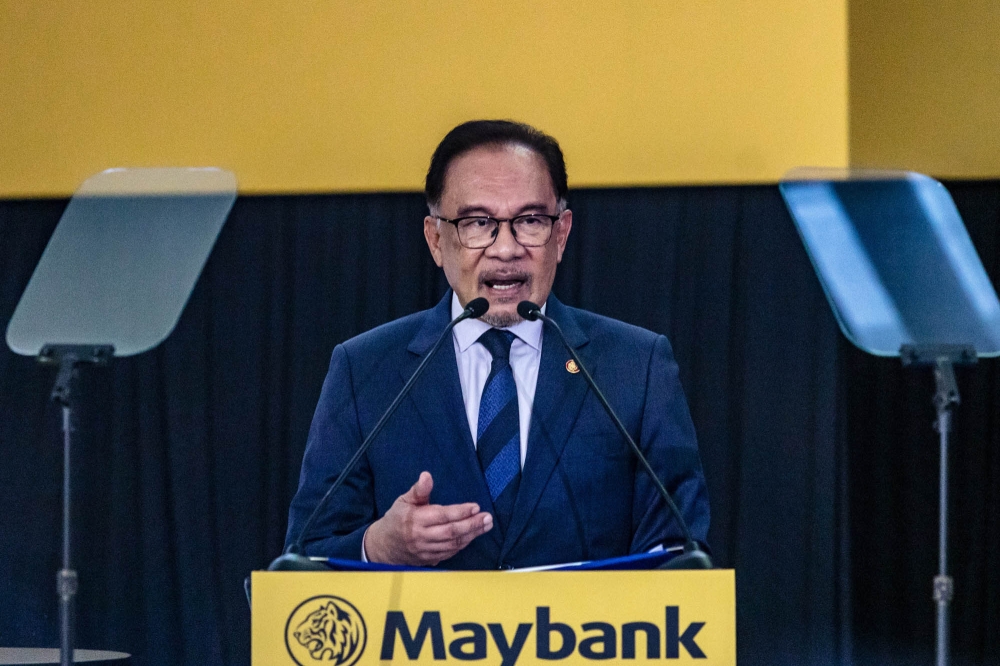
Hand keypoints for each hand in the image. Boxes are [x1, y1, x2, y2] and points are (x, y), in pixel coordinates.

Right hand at [364, 472, 492, 565]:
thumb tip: (427, 475)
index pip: (442, 516)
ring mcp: (426, 550)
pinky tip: (473, 536)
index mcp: (415, 520)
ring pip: (453, 544)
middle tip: (488, 518)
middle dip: (472, 525)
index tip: (476, 506)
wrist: (384, 547)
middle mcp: (421, 537)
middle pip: (451, 532)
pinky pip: (450, 552)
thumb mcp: (403, 501)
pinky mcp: (430, 559)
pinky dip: (463, 544)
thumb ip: (418, 490)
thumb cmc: (396, 519)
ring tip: (486, 525)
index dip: (460, 512)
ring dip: (472, 535)